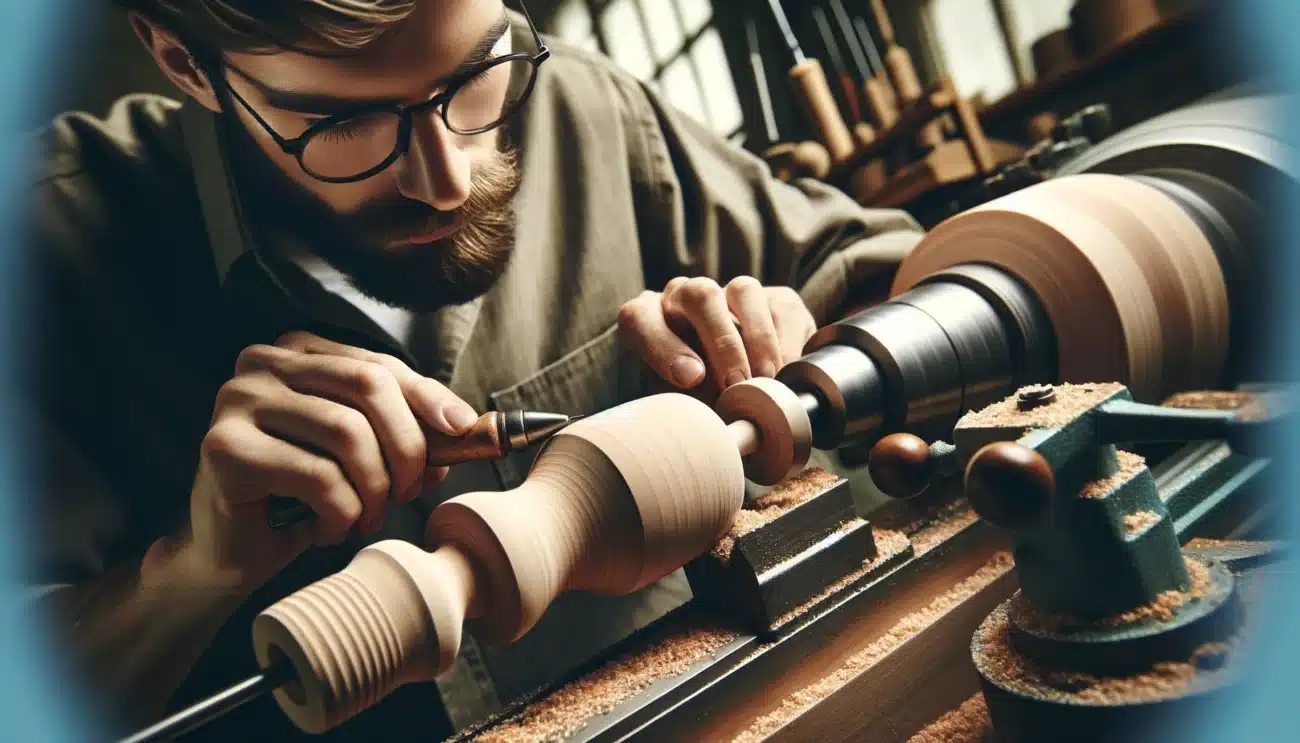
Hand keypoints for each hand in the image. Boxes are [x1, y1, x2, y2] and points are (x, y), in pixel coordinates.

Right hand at [179, 331, 478, 593]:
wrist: (229, 551)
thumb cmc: (300, 498)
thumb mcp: (361, 455)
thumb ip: (405, 431)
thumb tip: (464, 428)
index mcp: (297, 352)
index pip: (379, 364)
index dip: (429, 398)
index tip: (465, 429)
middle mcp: (262, 364)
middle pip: (368, 385)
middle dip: (406, 445)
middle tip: (408, 492)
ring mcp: (237, 402)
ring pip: (348, 433)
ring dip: (374, 489)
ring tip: (367, 518)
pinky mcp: (225, 449)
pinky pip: (318, 478)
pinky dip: (341, 514)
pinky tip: (330, 529)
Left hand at [618, 276, 816, 398]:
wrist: (738, 389)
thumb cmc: (697, 400)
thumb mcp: (683, 406)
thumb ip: (687, 406)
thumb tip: (712, 421)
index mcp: (649, 320)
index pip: (641, 320)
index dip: (662, 346)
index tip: (688, 379)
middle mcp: (686, 297)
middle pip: (699, 296)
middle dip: (721, 342)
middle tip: (735, 384)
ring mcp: (730, 294)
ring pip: (744, 292)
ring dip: (758, 338)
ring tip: (766, 380)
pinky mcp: (774, 299)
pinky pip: (782, 308)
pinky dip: (785, 344)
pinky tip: (786, 374)